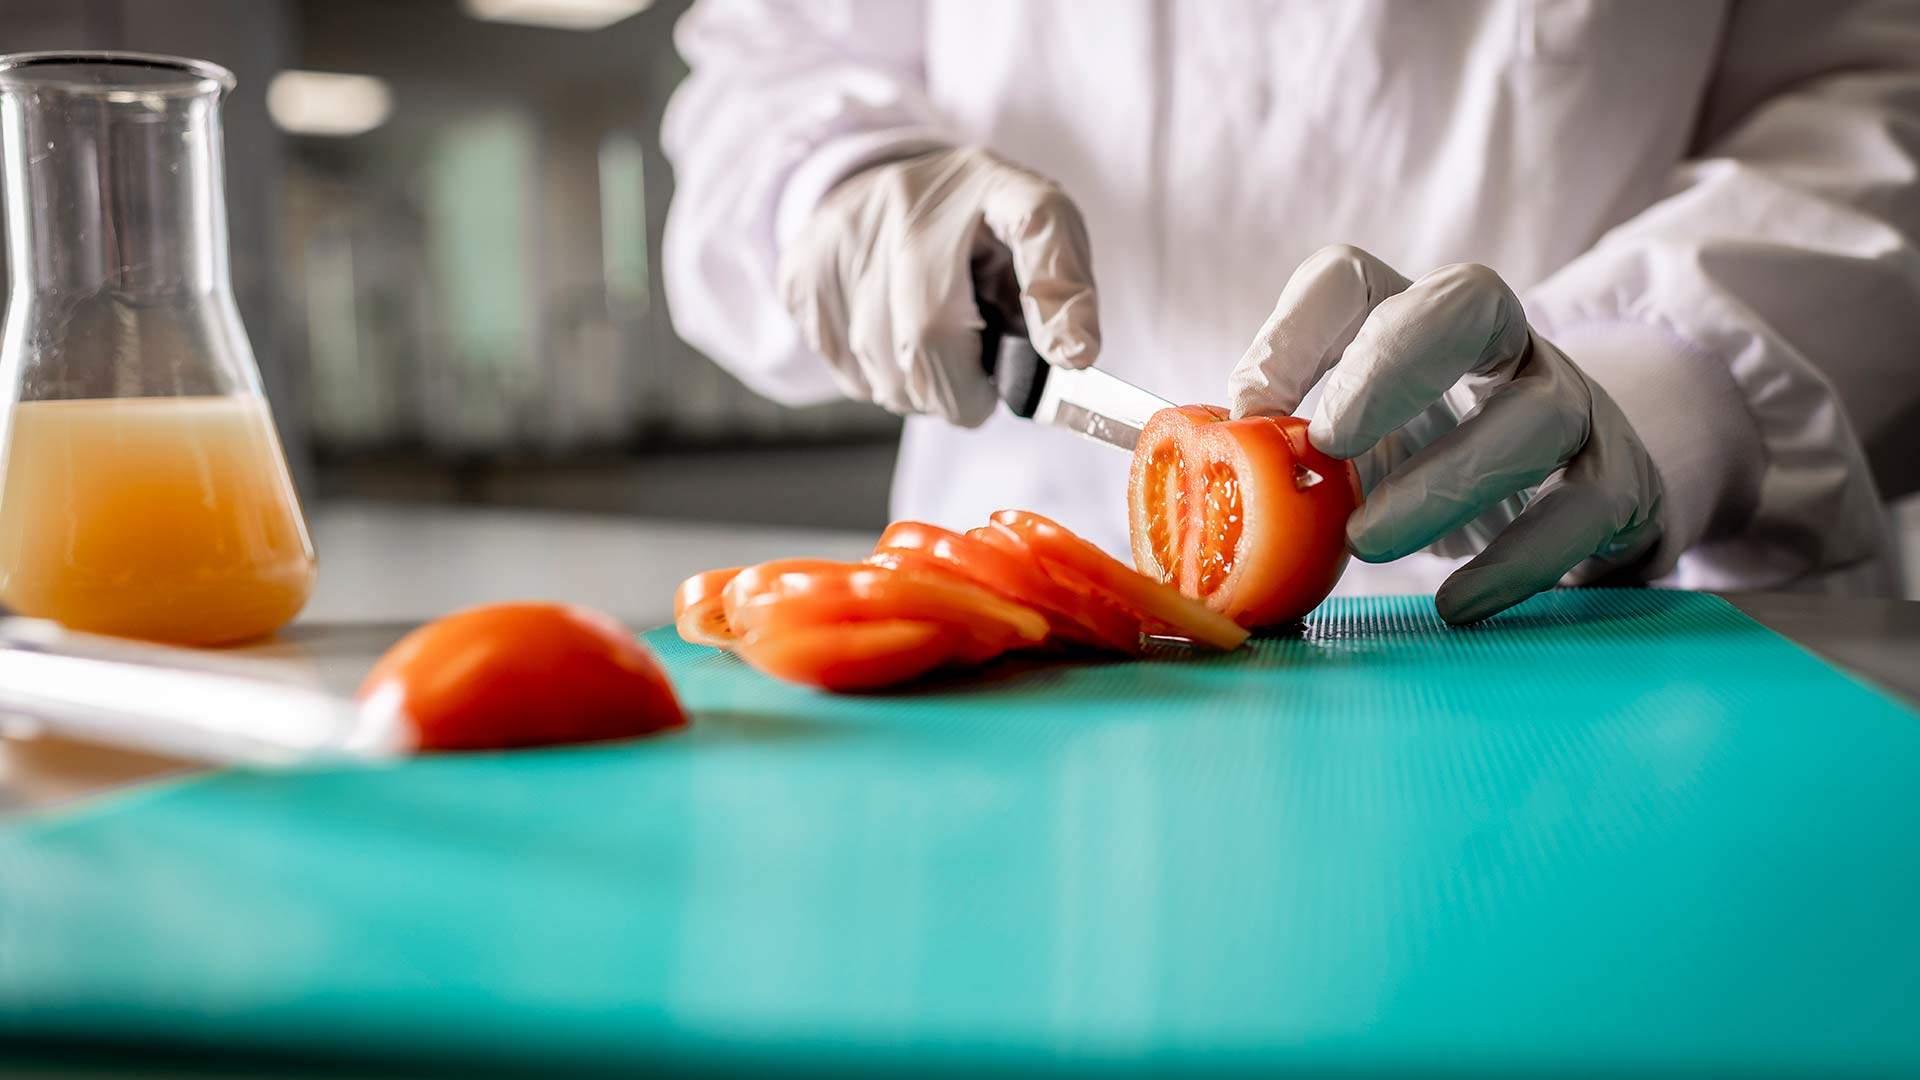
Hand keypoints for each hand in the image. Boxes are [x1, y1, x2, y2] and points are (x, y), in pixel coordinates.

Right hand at [779, 146, 1100, 425]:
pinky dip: (879, 378)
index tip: (1063, 360)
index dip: (1041, 309)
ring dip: (920, 388)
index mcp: (986, 184)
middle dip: (959, 391)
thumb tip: (1073, 355)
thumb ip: (1065, 286)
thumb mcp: (1042, 230)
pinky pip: (847, 375)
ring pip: (883, 377)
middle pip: (926, 347)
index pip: (1028, 237)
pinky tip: (893, 335)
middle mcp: (904, 201)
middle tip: (974, 374)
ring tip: (933, 340)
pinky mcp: (801, 273)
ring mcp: (841, 238)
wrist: (892, 181)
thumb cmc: (980, 221)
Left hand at [1229, 245, 1663, 623]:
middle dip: (1394, 368)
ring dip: (1445, 481)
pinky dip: (1515, 561)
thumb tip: (1235, 444)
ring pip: (1530, 418)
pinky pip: (1579, 512)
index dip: (1296, 329)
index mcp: (1417, 324)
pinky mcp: (1617, 483)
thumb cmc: (1435, 463)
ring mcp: (1572, 405)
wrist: (1582, 505)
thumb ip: (1295, 440)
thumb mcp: (1363, 442)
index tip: (1252, 402)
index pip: (1353, 280)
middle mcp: (1505, 344)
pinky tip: (1456, 602)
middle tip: (1330, 442)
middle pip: (1468, 304)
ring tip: (1369, 539)